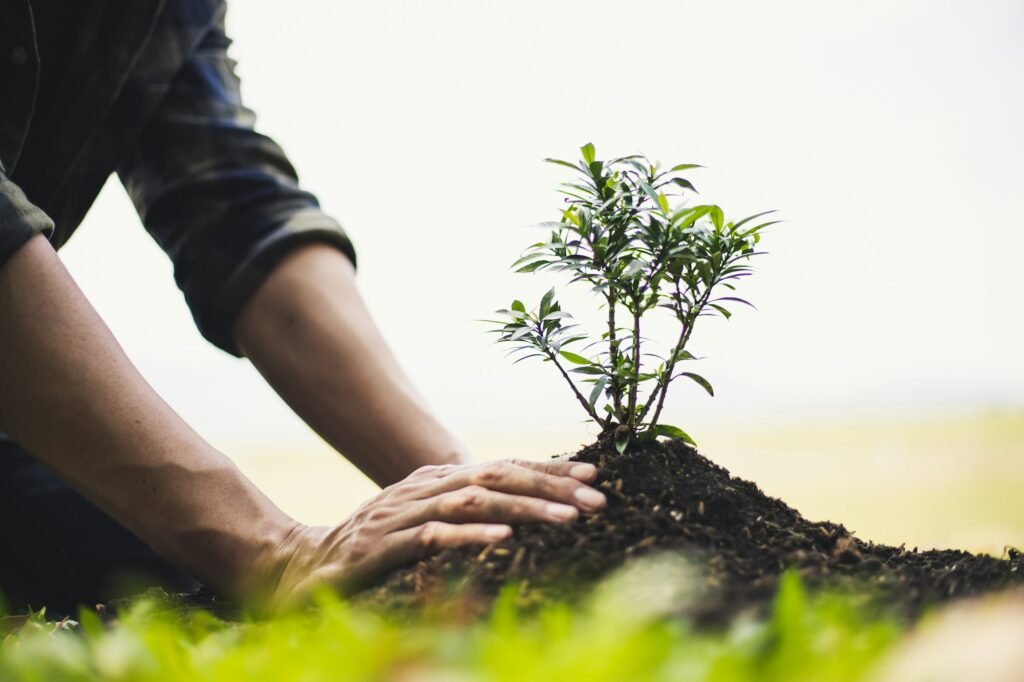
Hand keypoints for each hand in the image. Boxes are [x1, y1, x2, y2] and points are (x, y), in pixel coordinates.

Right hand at [263, 458, 605, 608]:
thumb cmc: (371, 545)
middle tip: (596, 499)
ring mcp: (405, 514)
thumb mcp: (422, 519)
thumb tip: (511, 504)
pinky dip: (470, 535)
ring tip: (568, 519)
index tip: (593, 476)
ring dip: (525, 507)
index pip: (502, 467)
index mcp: (438, 480)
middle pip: (497, 476)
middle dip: (550, 485)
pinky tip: (503, 537)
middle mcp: (425, 488)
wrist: (305, 564)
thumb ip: (461, 507)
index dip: (548, 469)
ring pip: (474, 501)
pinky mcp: (386, 545)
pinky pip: (434, 536)